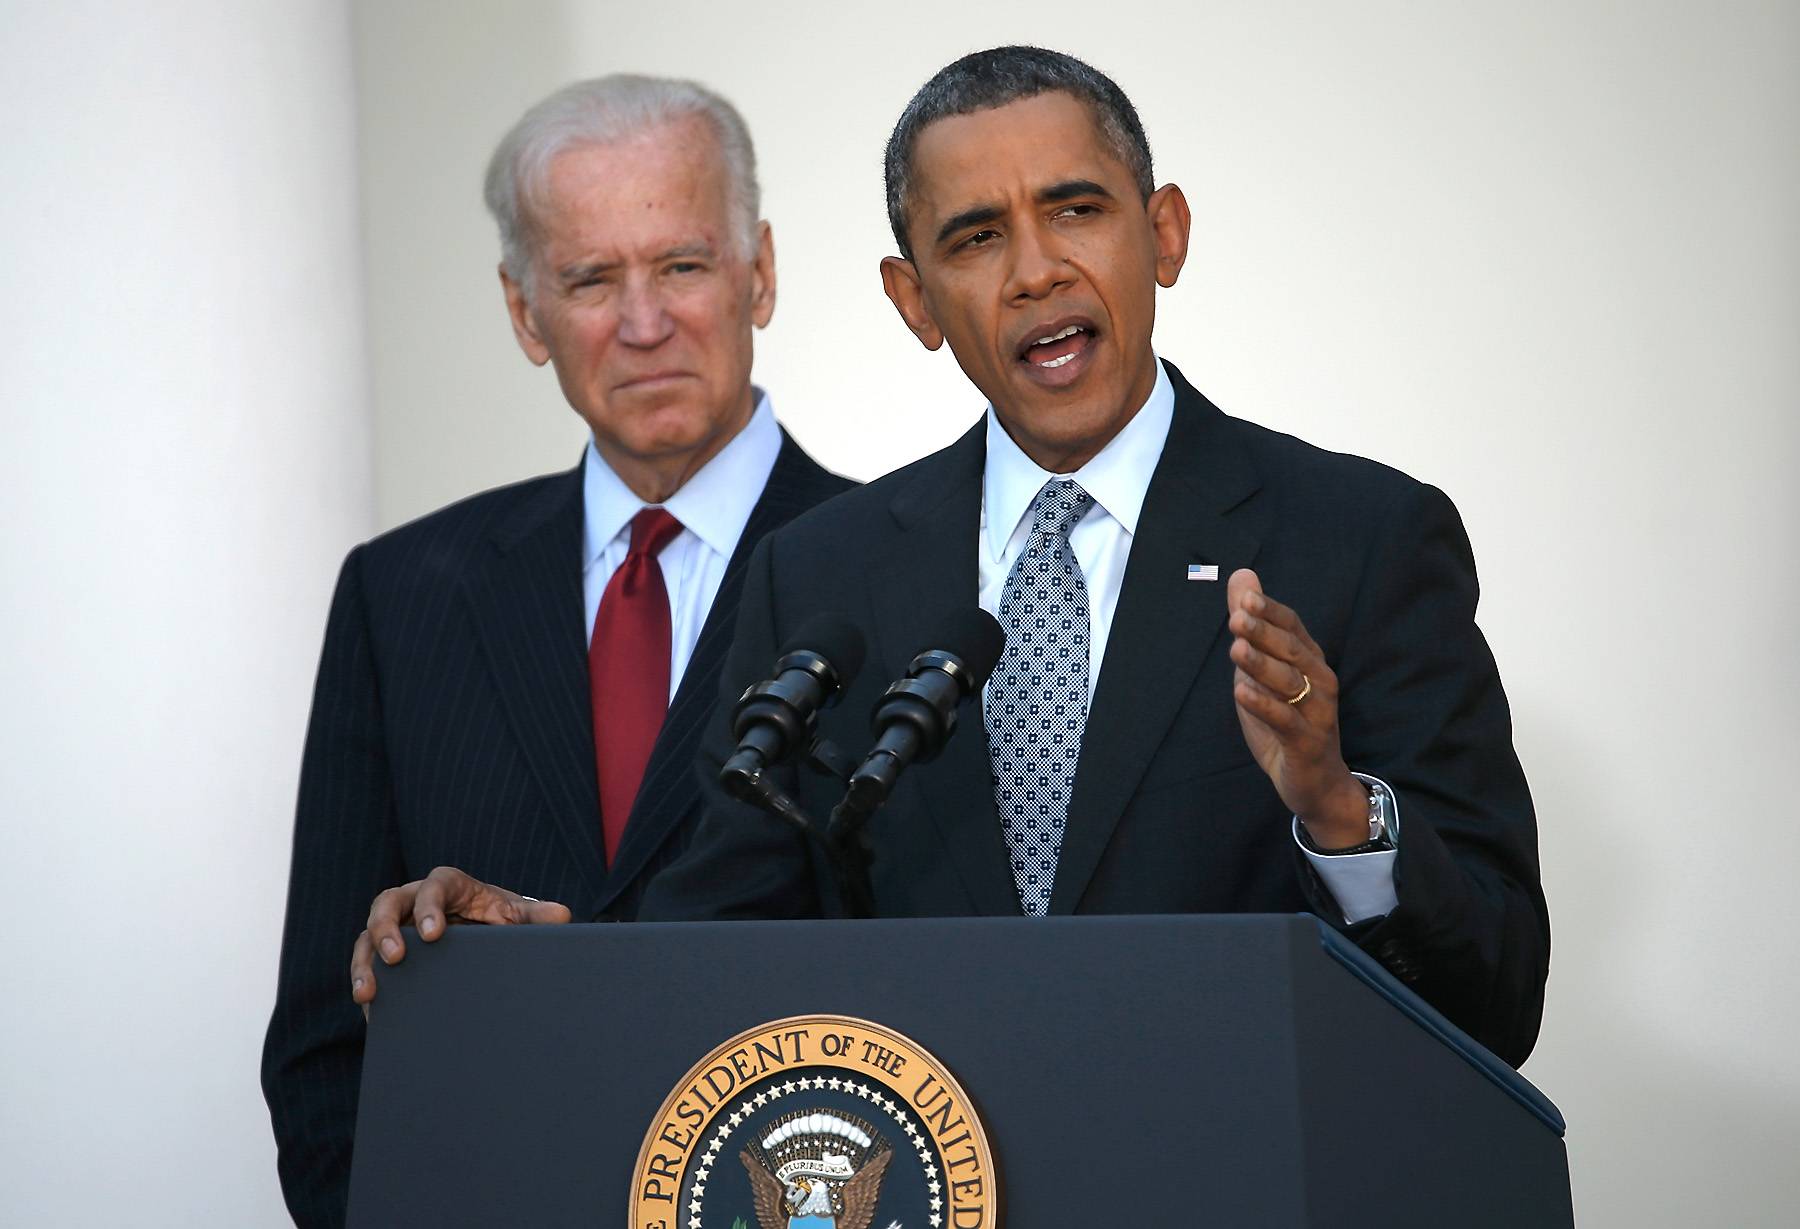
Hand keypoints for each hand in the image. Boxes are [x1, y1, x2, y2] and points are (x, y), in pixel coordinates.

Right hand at [350, 866, 570, 1012]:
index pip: (433, 886)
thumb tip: (563, 916)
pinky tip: (371, 1010)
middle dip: (385, 929)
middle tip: (394, 957)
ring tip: (368, 993)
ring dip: (365, 963)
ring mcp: (395, 926)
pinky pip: (367, 964)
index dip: (429, 906)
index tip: (433, 933)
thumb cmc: (497, 917)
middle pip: (386, 903)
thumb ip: (535, 916)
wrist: (482, 932)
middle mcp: (413, 900)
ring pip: (367, 936)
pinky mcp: (385, 952)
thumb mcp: (515, 915)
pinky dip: (366, 984)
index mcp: (448, 885)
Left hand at [1226, 569, 1367, 847]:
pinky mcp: (1308, 741)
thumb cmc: (1286, 721)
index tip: (1245, 596)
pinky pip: (1285, 720)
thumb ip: (1252, 627)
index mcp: (1310, 660)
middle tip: (1236, 618)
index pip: (1292, 627)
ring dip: (1261, 665)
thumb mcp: (1262, 672)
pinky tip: (1241, 693)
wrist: (1315, 782)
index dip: (1270, 611)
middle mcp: (1320, 681)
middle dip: (1263, 633)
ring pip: (1289, 683)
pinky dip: (1263, 705)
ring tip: (1236, 649)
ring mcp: (1317, 712)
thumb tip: (1242, 577)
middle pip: (1291, 650)